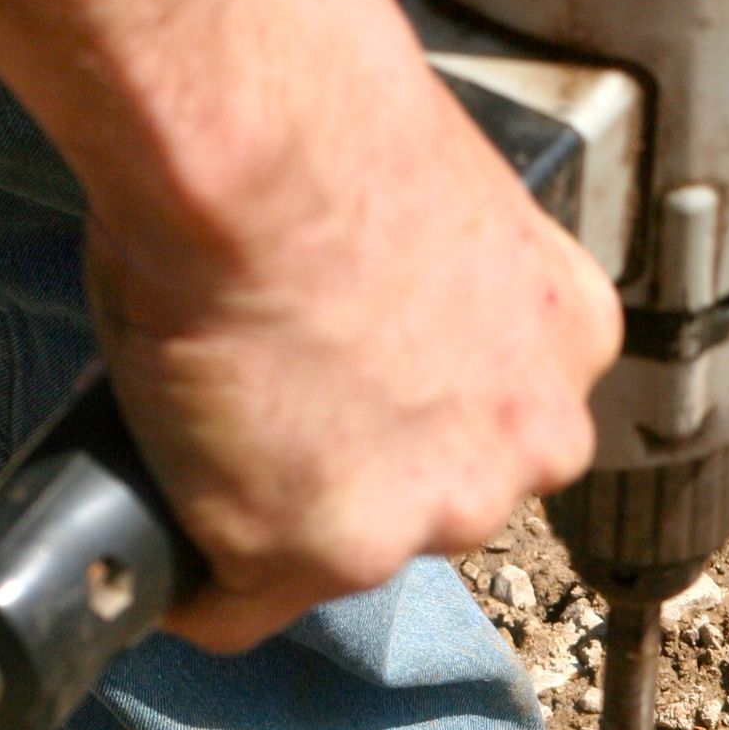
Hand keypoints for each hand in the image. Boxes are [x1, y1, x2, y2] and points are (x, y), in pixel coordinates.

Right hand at [86, 0, 621, 653]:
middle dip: (357, 473)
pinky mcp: (316, 554)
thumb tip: (360, 319)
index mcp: (568, 343)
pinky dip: (190, 577)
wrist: (257, 136)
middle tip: (267, 398)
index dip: (410, 416)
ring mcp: (427, 514)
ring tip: (203, 423)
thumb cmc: (320, 122)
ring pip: (338, 560)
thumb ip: (433, 293)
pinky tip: (160, 504)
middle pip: (431, 507)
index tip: (352, 390)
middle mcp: (527, 448)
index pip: (496, 432)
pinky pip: (232, 607)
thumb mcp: (438, 204)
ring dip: (273, 520)